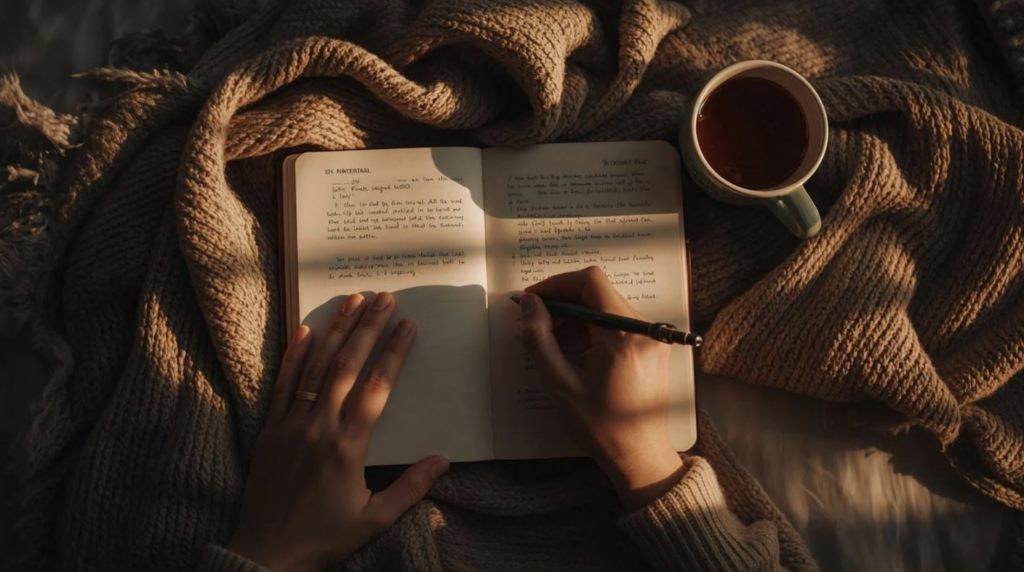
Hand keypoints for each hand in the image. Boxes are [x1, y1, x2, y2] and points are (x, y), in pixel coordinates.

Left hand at [227, 292, 448, 571]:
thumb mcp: (374, 521)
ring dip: (336, 330)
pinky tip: (305, 329)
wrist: (266, 554)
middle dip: (368, 328)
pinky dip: (293, 354)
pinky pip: (282, 383)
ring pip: (315, 367)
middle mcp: (319, 428)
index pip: (376, 388)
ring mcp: (291, 425)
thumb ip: (410, 488)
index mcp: (348, 448)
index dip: (394, 353)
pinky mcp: (269, 429)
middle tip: (385, 297)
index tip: (408, 325)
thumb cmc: (323, 539)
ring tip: (353, 300)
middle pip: (346, 366)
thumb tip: (443, 460)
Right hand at [519, 267, 684, 510]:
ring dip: (576, 316)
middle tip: (537, 324)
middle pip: (598, 292)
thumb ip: (540, 339)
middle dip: (563, 302)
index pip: (589, 282)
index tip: (532, 301)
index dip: (556, 284)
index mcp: (623, 336)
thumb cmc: (601, 427)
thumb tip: (529, 303)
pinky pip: (618, 322)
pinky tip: (574, 351)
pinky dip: (593, 328)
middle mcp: (645, 329)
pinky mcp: (652, 346)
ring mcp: (652, 337)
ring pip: (607, 305)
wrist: (640, 456)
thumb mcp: (560, 384)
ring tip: (553, 342)